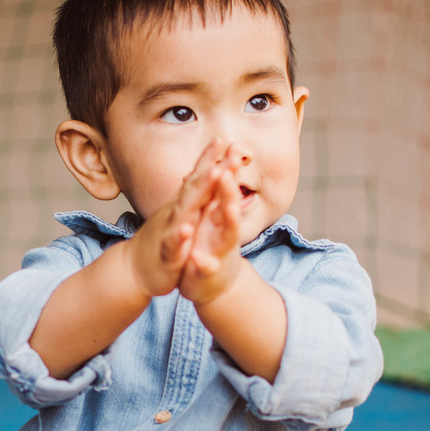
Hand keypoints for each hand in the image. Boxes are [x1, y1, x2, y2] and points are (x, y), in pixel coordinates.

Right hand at [122, 138, 228, 298]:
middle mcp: (175, 214)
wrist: (135, 269)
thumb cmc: (162, 240)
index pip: (197, 178)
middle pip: (193, 187)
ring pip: (183, 211)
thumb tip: (201, 171)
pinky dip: (180, 237)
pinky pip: (174, 245)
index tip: (223, 137)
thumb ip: (190, 194)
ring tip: (213, 174)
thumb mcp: (179, 214)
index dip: (210, 158)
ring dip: (197, 194)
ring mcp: (169, 232)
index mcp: (182, 206)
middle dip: (208, 166)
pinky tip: (187, 230)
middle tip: (221, 144)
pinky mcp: (167, 255)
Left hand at [180, 144, 245, 304]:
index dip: (228, 167)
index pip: (226, 188)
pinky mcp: (208, 272)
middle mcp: (224, 230)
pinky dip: (204, 262)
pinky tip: (199, 259)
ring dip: (229, 219)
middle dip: (230, 188)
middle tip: (230, 167)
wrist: (213, 285)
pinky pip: (207, 267)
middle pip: (230, 204)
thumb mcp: (212, 218)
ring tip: (230, 206)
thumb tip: (216, 166)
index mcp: (220, 216)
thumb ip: (215, 195)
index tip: (231, 144)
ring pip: (227, 234)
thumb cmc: (211, 247)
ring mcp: (219, 251)